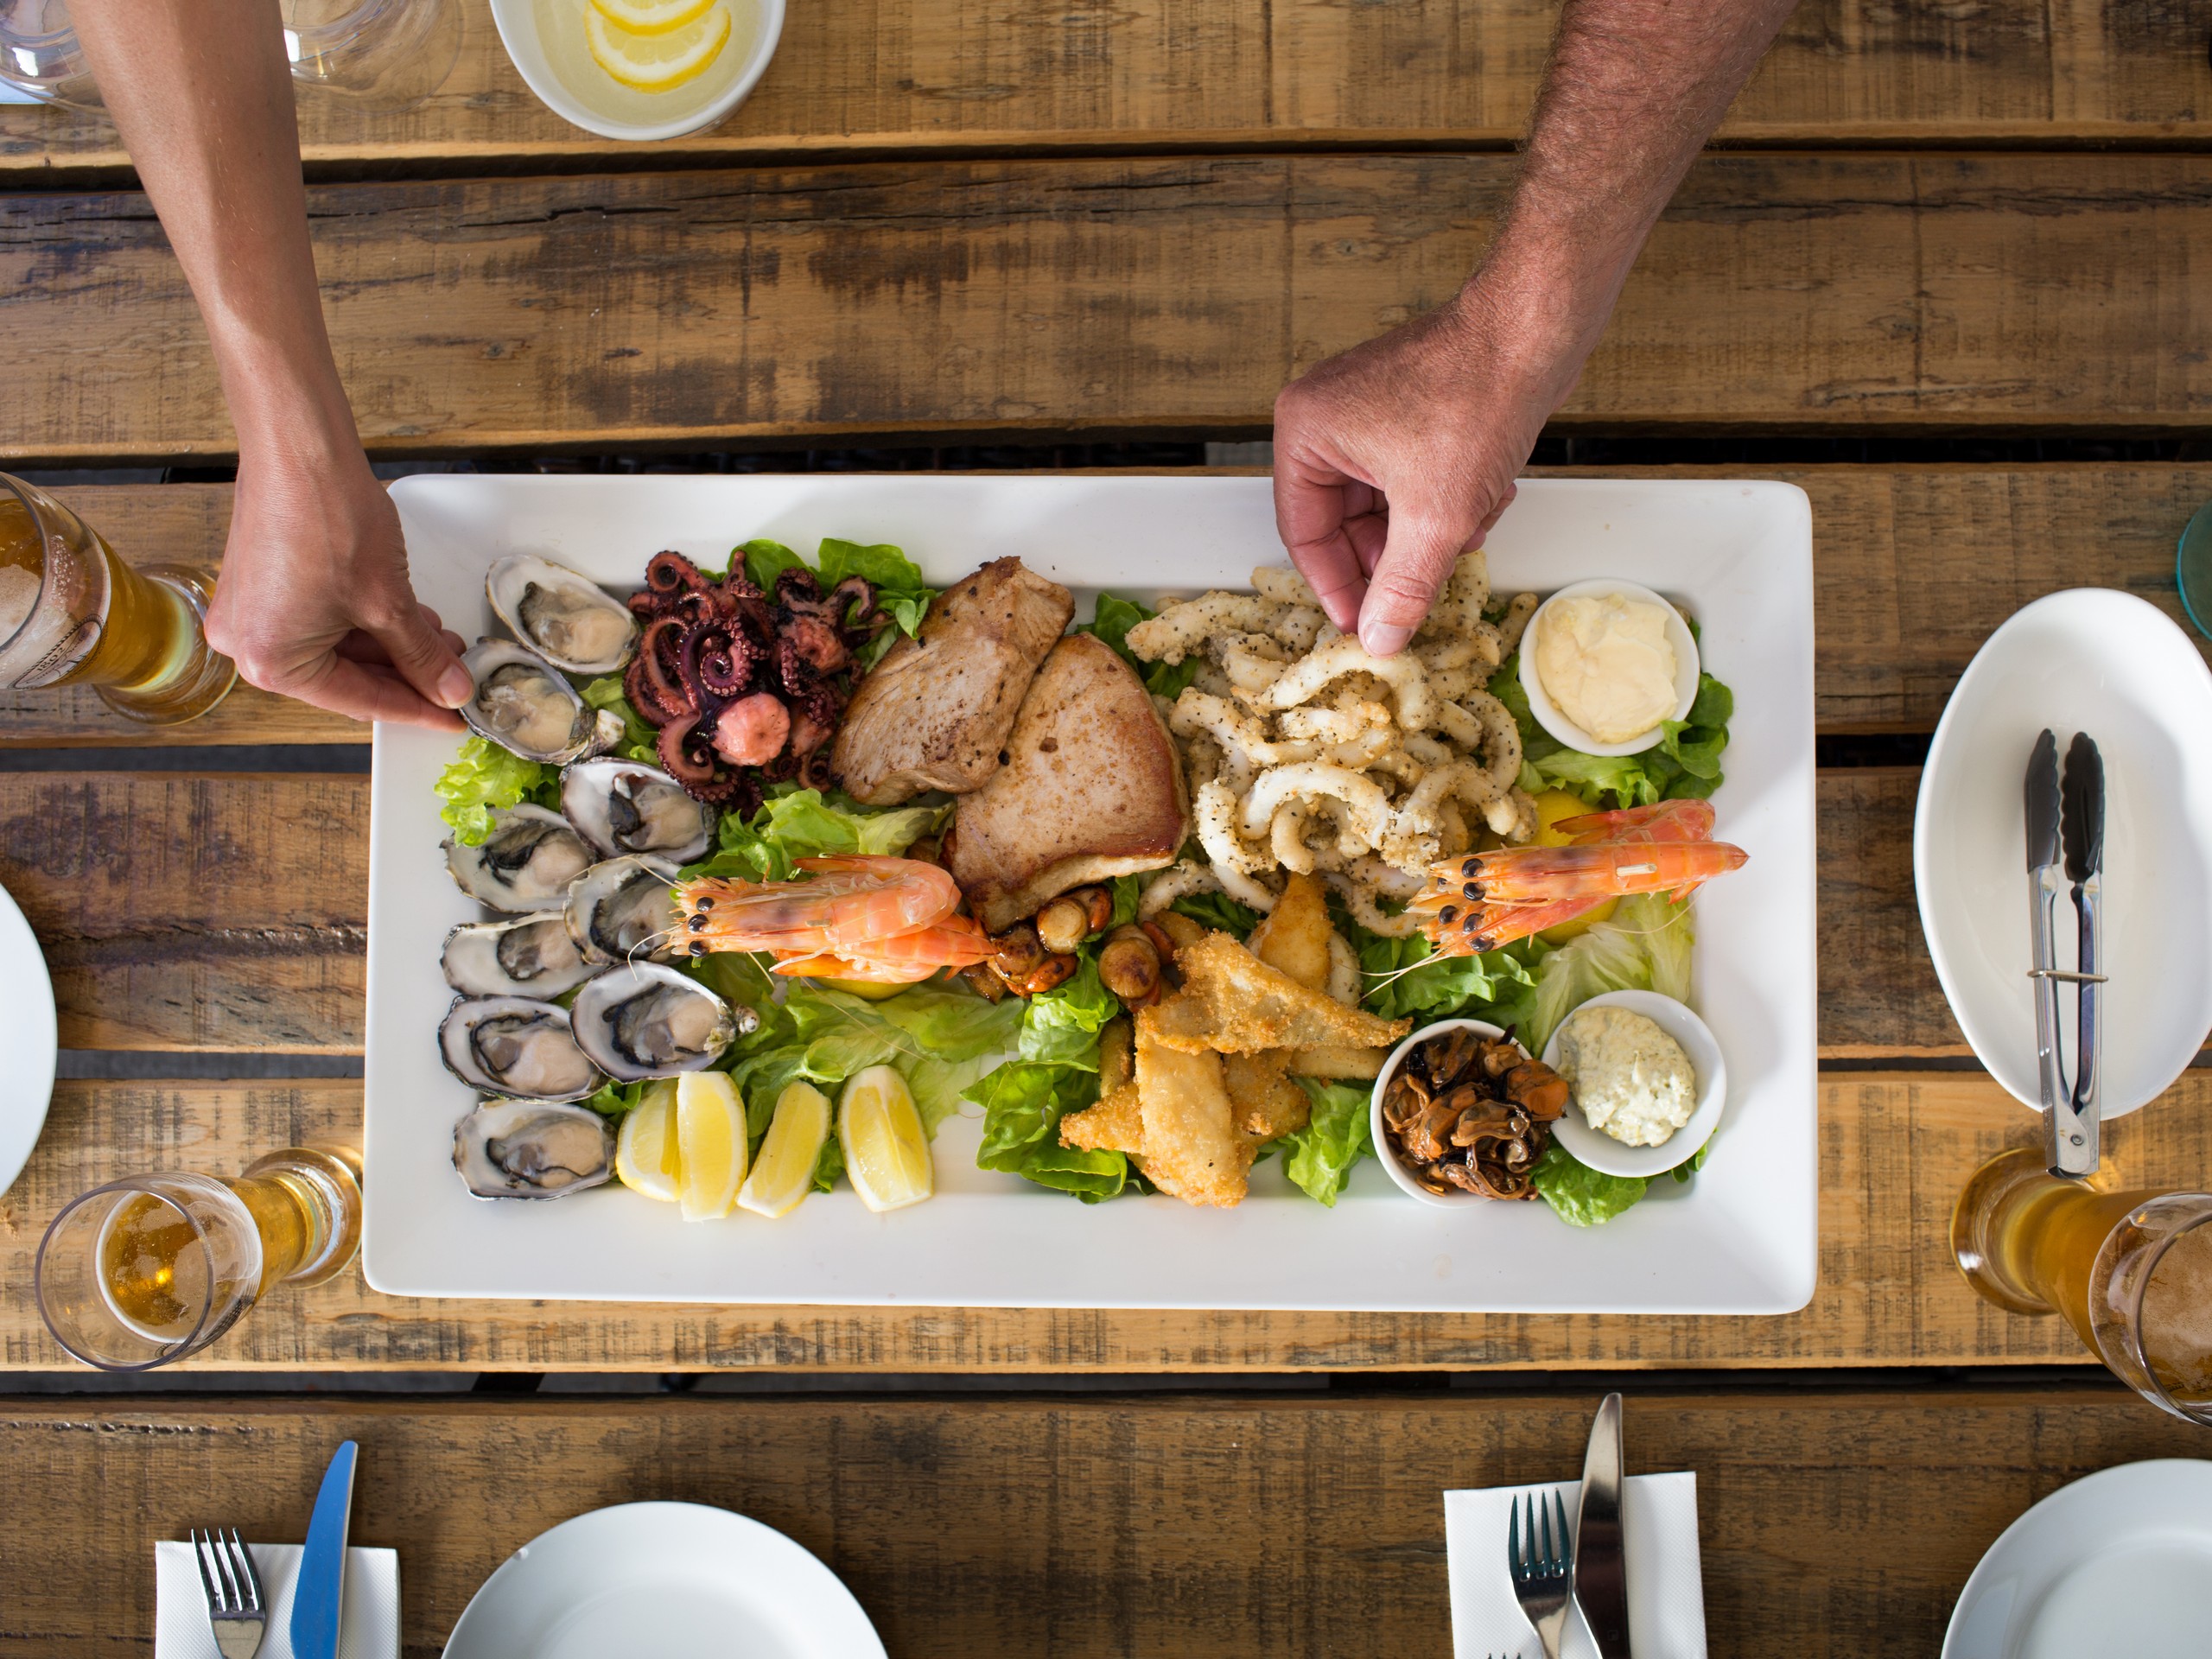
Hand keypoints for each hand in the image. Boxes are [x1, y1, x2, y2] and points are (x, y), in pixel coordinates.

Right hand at [204, 444, 470, 728]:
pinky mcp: (259, 583)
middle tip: (455, 673)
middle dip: (405, 672)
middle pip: (345, 675)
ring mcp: (249, 612)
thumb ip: (420, 657)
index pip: (358, 701)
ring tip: (440, 640)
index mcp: (269, 663)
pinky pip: (319, 619)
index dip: (415, 709)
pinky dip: (363, 621)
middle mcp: (246, 644)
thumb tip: (449, 691)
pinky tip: (406, 617)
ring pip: (335, 646)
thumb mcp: (388, 603)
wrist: (299, 448)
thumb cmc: (330, 518)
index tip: (452, 718)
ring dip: (390, 645)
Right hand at [1271, 283, 1576, 655]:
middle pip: (1346, 521)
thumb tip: (1380, 638)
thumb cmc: (1477, 392)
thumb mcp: (1435, 516)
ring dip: (1432, 529)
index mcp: (1307, 431)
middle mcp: (1327, 416)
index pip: (1304, 533)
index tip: (1362, 626)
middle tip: (1425, 584)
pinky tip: (1487, 497)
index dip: (1336, 587)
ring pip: (1387, 505)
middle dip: (1398, 552)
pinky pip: (1413, 480)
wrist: (1536, 331)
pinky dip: (1448, 500)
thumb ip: (1402, 586)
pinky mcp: (1409, 410)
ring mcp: (1368, 411)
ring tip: (1471, 525)